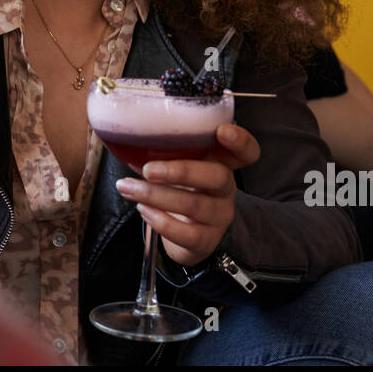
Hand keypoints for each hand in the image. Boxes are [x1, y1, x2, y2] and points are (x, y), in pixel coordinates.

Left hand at [114, 123, 260, 268]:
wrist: (184, 232)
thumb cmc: (180, 188)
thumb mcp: (180, 164)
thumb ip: (167, 148)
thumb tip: (126, 134)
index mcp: (222, 163)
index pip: (246, 152)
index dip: (240, 141)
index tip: (222, 131)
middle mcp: (225, 189)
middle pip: (218, 176)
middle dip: (181, 171)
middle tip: (148, 169)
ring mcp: (219, 216)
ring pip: (195, 205)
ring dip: (156, 196)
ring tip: (128, 188)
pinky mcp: (206, 240)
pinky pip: (187, 234)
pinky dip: (161, 222)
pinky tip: (143, 210)